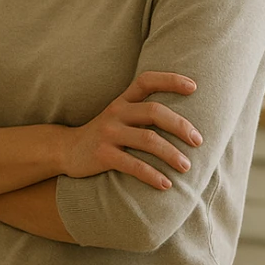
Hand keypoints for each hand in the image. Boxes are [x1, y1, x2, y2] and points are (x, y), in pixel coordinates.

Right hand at [62, 71, 202, 189]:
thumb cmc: (105, 135)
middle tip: (198, 141)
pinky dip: (152, 175)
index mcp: (123, 101)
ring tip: (187, 167)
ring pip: (148, 140)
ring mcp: (108, 133)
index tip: (194, 87)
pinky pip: (133, 164)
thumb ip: (143, 113)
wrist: (66, 150)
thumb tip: (185, 122)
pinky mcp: (103, 154)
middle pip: (154, 111)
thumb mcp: (119, 116)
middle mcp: (116, 112)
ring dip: (171, 154)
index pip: (147, 81)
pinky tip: (166, 184)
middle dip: (180, 125)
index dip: (170, 80)